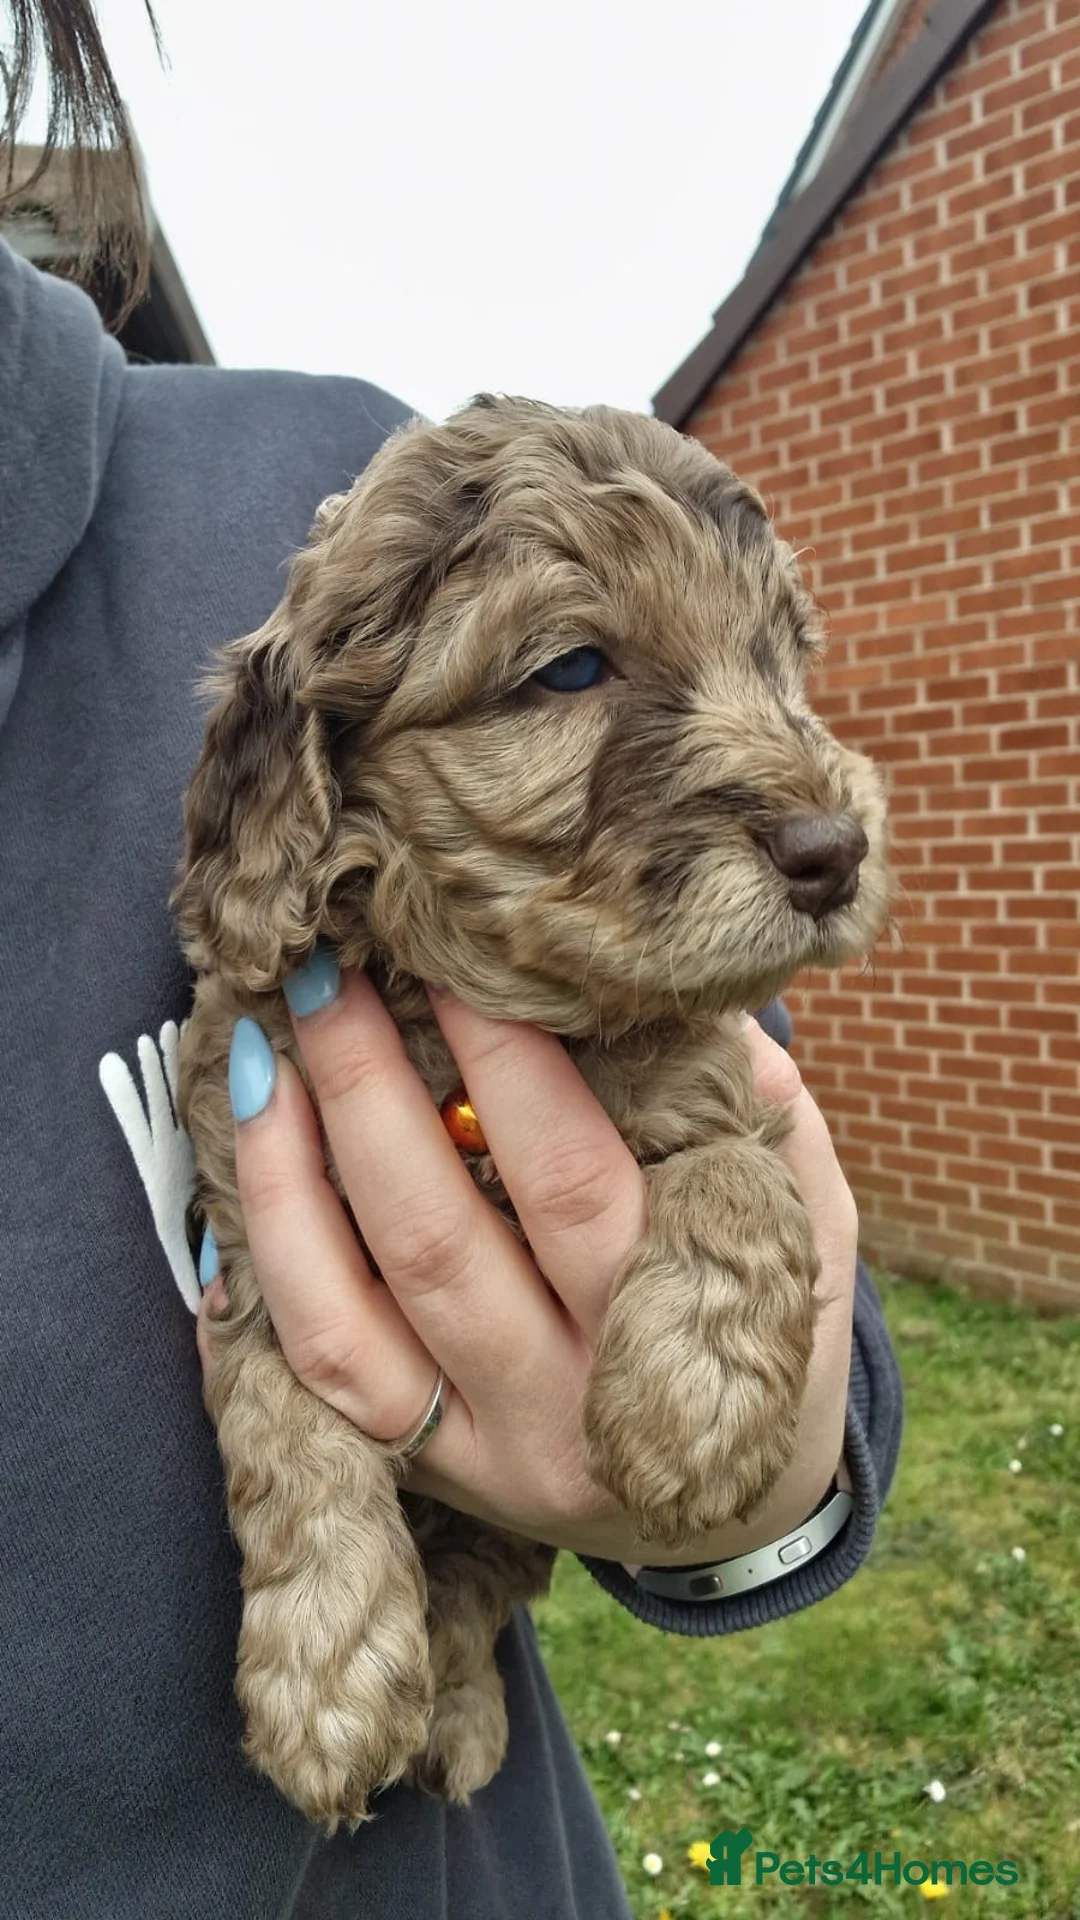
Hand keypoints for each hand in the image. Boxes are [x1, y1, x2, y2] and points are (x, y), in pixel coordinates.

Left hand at [198, 965, 856, 1565]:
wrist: (741, 1516)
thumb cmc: (772, 1335)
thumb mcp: (810, 1232)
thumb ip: (769, 1122)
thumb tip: (695, 1002)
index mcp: (672, 1334)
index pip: (567, 1180)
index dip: (502, 1062)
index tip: (453, 955)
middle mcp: (564, 1405)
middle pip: (435, 1237)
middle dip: (367, 1092)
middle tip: (328, 976)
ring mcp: (480, 1451)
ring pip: (347, 1317)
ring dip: (287, 1176)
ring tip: (260, 1058)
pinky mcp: (424, 1473)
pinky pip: (319, 1380)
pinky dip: (266, 1281)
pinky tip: (234, 1187)